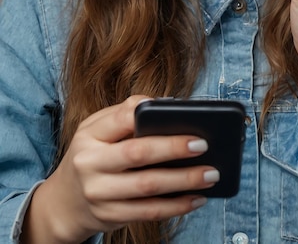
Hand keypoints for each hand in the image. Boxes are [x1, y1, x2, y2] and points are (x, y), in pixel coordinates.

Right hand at [22, 96, 216, 243]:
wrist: (63, 202)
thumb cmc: (91, 155)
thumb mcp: (96, 129)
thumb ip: (123, 114)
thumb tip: (160, 103)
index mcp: (89, 136)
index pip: (120, 119)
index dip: (150, 115)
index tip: (180, 113)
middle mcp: (91, 164)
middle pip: (137, 154)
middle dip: (173, 148)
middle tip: (204, 144)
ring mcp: (99, 194)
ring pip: (148, 188)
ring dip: (184, 181)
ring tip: (210, 174)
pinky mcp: (110, 217)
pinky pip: (148, 212)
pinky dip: (176, 206)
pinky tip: (196, 198)